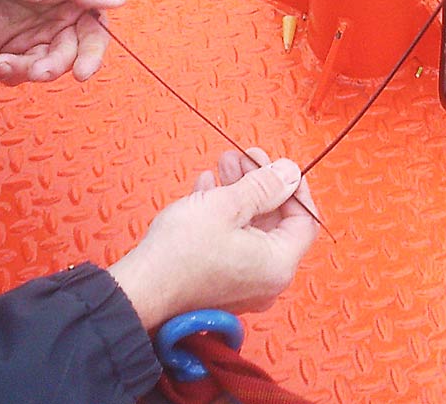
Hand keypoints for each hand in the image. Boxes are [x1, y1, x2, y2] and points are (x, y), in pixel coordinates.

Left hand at [0, 0, 123, 84]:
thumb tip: (119, 0)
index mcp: (78, 5)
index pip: (93, 37)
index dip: (91, 57)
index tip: (82, 71)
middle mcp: (61, 26)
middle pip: (66, 59)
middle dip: (51, 67)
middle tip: (35, 70)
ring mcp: (36, 39)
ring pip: (39, 69)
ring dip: (21, 72)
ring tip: (0, 63)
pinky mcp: (12, 49)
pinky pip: (13, 71)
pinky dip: (1, 73)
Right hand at [105, 148, 320, 329]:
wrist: (141, 288)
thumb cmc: (181, 251)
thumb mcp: (227, 204)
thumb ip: (264, 186)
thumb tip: (291, 172)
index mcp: (278, 264)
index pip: (304, 220)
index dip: (292, 187)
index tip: (276, 165)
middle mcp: (267, 280)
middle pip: (275, 222)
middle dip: (259, 184)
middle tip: (244, 156)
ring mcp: (243, 285)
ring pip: (251, 229)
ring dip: (239, 193)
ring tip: (223, 164)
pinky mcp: (220, 283)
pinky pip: (233, 243)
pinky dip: (224, 215)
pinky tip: (207, 188)